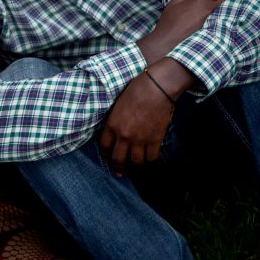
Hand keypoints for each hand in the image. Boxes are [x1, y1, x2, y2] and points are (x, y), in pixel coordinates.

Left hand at [100, 58, 195, 175]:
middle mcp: (124, 135)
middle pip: (118, 159)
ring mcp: (140, 139)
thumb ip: (114, 120)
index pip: (104, 147)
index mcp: (112, 125)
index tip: (108, 158)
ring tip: (136, 166)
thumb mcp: (117, 105)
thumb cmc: (136, 91)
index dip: (105, 155)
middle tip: (120, 171)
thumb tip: (114, 130)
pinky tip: (151, 160)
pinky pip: (152, 158)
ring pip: (136, 162)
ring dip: (136, 165)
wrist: (156, 88)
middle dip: (119, 167)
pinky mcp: (155, 140)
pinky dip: (152, 161)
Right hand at [137, 0, 232, 63]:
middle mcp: (213, 11)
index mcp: (201, 1)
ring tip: (232, 7)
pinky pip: (233, 23)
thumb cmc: (169, 25)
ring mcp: (219, 23)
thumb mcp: (174, 4)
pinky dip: (234, 19)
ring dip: (235, 6)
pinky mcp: (221, 35)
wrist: (167, 46)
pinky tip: (230, 21)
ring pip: (236, 10)